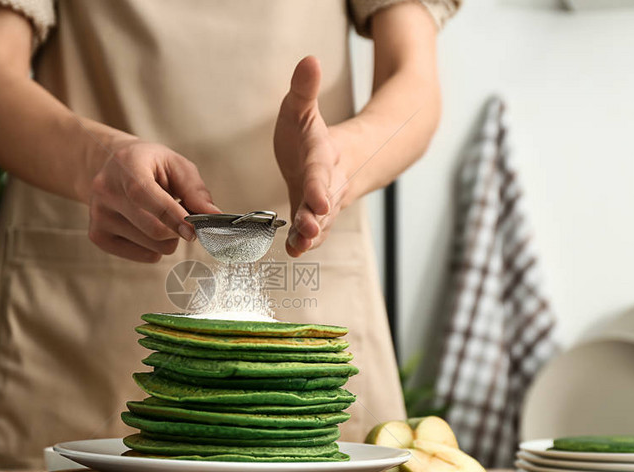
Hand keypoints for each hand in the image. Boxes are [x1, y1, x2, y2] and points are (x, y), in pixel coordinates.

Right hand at [86, 139, 220, 262]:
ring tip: (161, 218)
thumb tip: (214, 216)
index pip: (144, 195)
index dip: (172, 215)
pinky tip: (147, 227)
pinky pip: (143, 256)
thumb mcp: (175, 165)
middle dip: (178, 229)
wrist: (112, 167)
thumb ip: (195, 190)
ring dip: (169, 239)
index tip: (194, 230)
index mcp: (126, 165)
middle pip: (153, 229)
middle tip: (185, 219)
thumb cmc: (151, 166)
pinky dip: (155, 248)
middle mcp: (105, 191)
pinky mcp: (98, 236)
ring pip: (152, 246)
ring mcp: (98, 216)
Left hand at [274, 56, 348, 256]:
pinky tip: (294, 252)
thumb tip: (309, 58)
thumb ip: (304, 88)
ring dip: (310, 233)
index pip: (321, 172)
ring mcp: (322, 202)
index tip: (318, 201)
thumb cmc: (312, 133)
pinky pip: (313, 230)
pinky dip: (305, 241)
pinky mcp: (313, 215)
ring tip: (300, 245)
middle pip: (323, 201)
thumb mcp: (302, 107)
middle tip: (308, 228)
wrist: (339, 156)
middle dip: (316, 216)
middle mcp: (327, 182)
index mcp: (323, 155)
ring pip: (320, 220)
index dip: (319, 187)